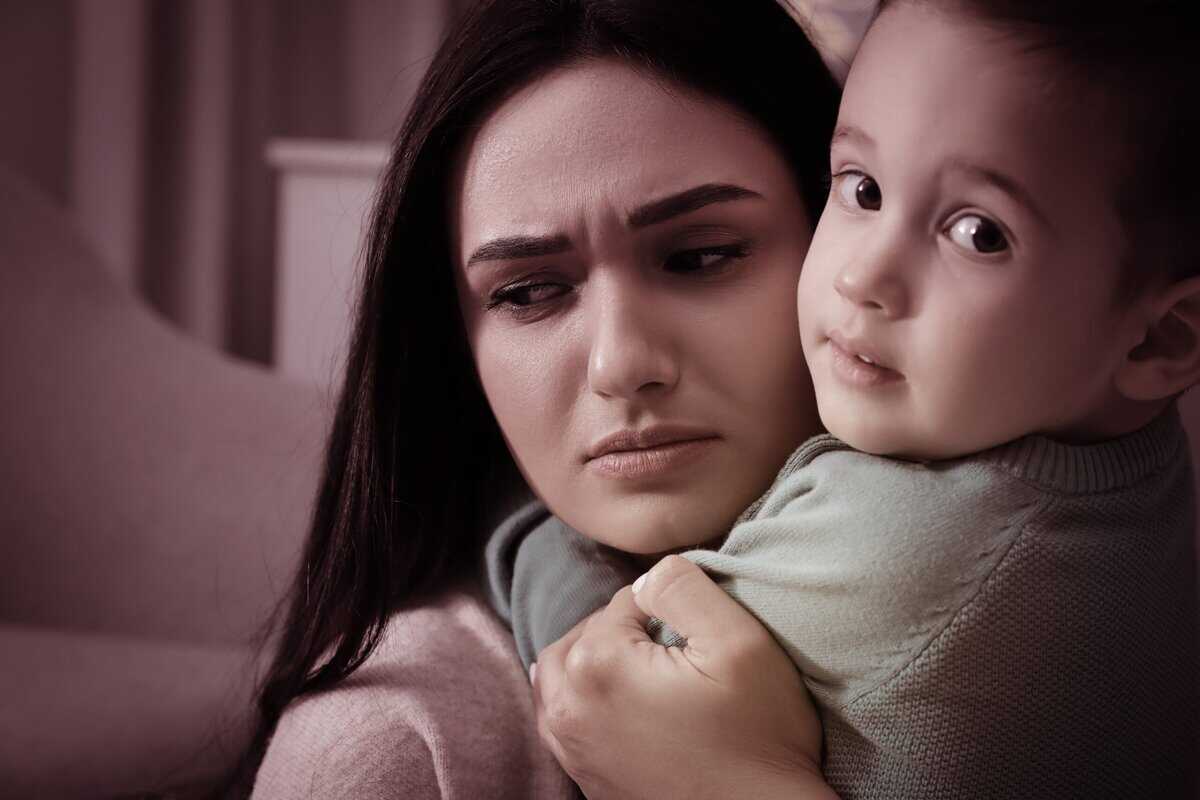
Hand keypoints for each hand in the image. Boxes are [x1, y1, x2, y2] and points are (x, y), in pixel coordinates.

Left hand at [532, 555, 837, 799]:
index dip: (664, 605)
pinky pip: (562, 721)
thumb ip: (683, 585)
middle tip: (670, 644)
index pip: (622, 601)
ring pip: (558, 678)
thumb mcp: (739, 641)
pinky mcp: (584, 780)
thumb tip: (647, 575)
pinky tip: (624, 703)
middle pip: (581, 636)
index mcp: (597, 665)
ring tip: (642, 666)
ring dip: (593, 662)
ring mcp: (572, 750)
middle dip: (619, 629)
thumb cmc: (759, 737)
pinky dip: (584, 701)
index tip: (697, 632)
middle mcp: (568, 708)